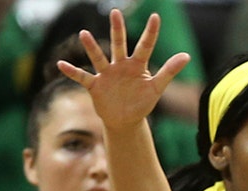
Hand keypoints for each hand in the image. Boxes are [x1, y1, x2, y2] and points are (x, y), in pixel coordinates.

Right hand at [57, 10, 190, 131]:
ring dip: (91, 47)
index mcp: (137, 65)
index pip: (145, 46)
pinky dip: (72, 72)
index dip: (150, 33)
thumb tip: (187, 55)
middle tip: (115, 13)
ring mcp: (106, 74)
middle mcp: (120, 65)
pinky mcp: (95, 86)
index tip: (155, 16)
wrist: (126, 120)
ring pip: (99, 58)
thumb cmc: (142, 102)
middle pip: (119, 45)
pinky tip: (61, 64)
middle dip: (117, 30)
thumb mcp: (157, 88)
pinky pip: (82, 77)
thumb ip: (169, 71)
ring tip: (83, 33)